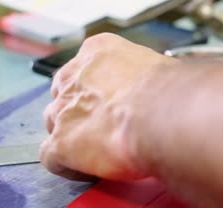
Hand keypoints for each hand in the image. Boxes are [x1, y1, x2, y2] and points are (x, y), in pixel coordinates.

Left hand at [40, 33, 176, 180]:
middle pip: (65, 94)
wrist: (162, 113)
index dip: (96, 87)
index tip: (110, 99)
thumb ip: (145, 75)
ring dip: (73, 135)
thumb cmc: (170, 90)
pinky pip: (52, 157)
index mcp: (98, 51)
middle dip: (79, 109)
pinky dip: (68, 166)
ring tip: (97, 149)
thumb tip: (158, 89)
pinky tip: (89, 171)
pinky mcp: (61, 142)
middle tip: (104, 124)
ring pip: (55, 123)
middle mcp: (74, 76)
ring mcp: (63, 109)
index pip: (86, 67)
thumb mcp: (158, 67)